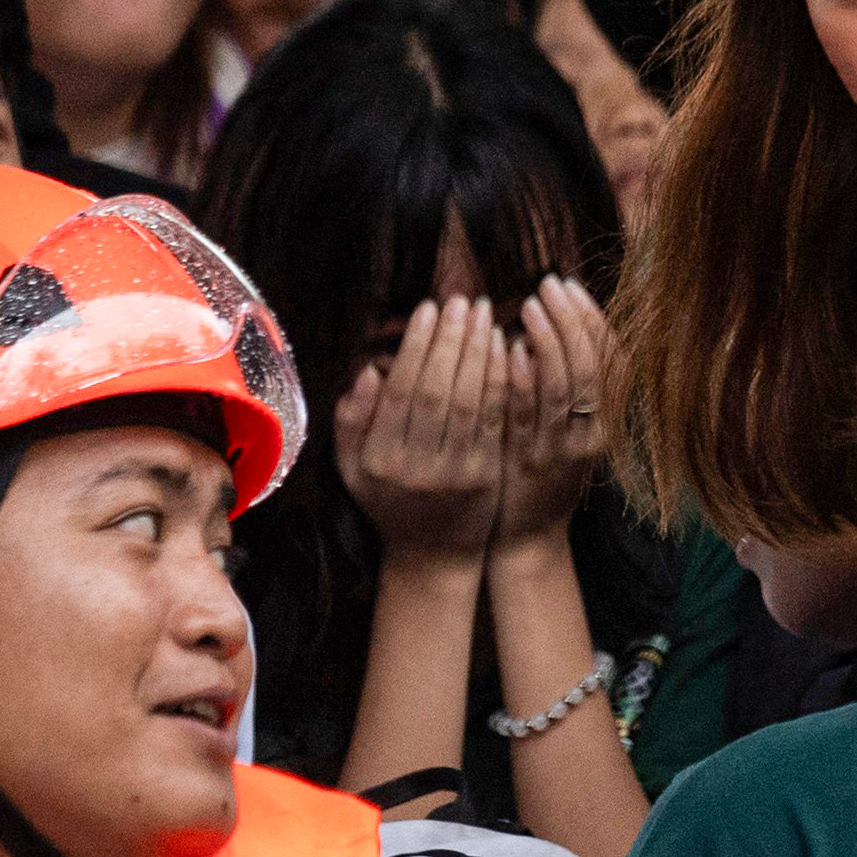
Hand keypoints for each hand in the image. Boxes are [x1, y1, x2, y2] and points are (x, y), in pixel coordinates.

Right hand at [341, 298, 510, 562]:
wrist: (432, 556)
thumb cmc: (389, 502)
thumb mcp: (352, 468)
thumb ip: (351, 420)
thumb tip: (369, 370)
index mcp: (377, 460)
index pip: (401, 391)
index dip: (417, 347)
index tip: (429, 309)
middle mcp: (415, 467)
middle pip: (437, 391)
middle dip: (451, 340)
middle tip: (463, 300)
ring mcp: (454, 474)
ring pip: (469, 402)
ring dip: (479, 352)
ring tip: (485, 313)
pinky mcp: (486, 476)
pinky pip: (494, 420)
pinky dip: (500, 381)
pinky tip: (505, 349)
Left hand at [492, 277, 611, 551]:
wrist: (527, 539)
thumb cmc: (541, 475)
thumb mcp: (566, 429)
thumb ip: (564, 384)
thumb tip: (550, 321)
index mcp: (607, 423)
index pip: (614, 361)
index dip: (594, 320)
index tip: (571, 286)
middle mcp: (592, 436)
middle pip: (592, 367)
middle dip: (571, 319)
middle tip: (549, 283)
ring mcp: (561, 450)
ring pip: (563, 387)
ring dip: (547, 340)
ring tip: (528, 304)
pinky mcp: (528, 462)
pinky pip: (527, 414)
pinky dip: (521, 378)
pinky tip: (509, 350)